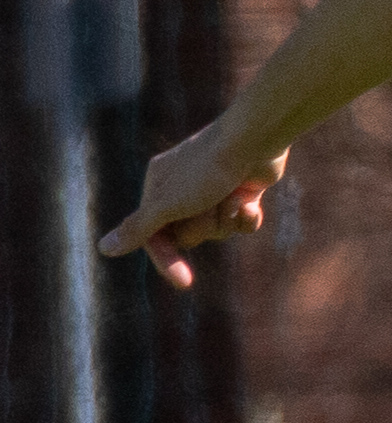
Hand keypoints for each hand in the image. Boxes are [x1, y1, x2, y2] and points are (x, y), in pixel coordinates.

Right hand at [98, 126, 288, 289]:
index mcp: (159, 187)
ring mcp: (217, 189)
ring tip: (233, 196)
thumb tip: (104, 248)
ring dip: (226, 218)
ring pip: (218, 230)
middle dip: (203, 226)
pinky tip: (251, 202)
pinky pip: (242, 222)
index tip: (184, 282)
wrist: (256, 140)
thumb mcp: (167, 204)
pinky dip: (248, 217)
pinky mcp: (244, 190)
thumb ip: (138, 229)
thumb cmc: (207, 170)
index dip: (167, 259)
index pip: (155, 235)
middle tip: (210, 203)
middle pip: (190, 234)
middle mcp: (185, 188)